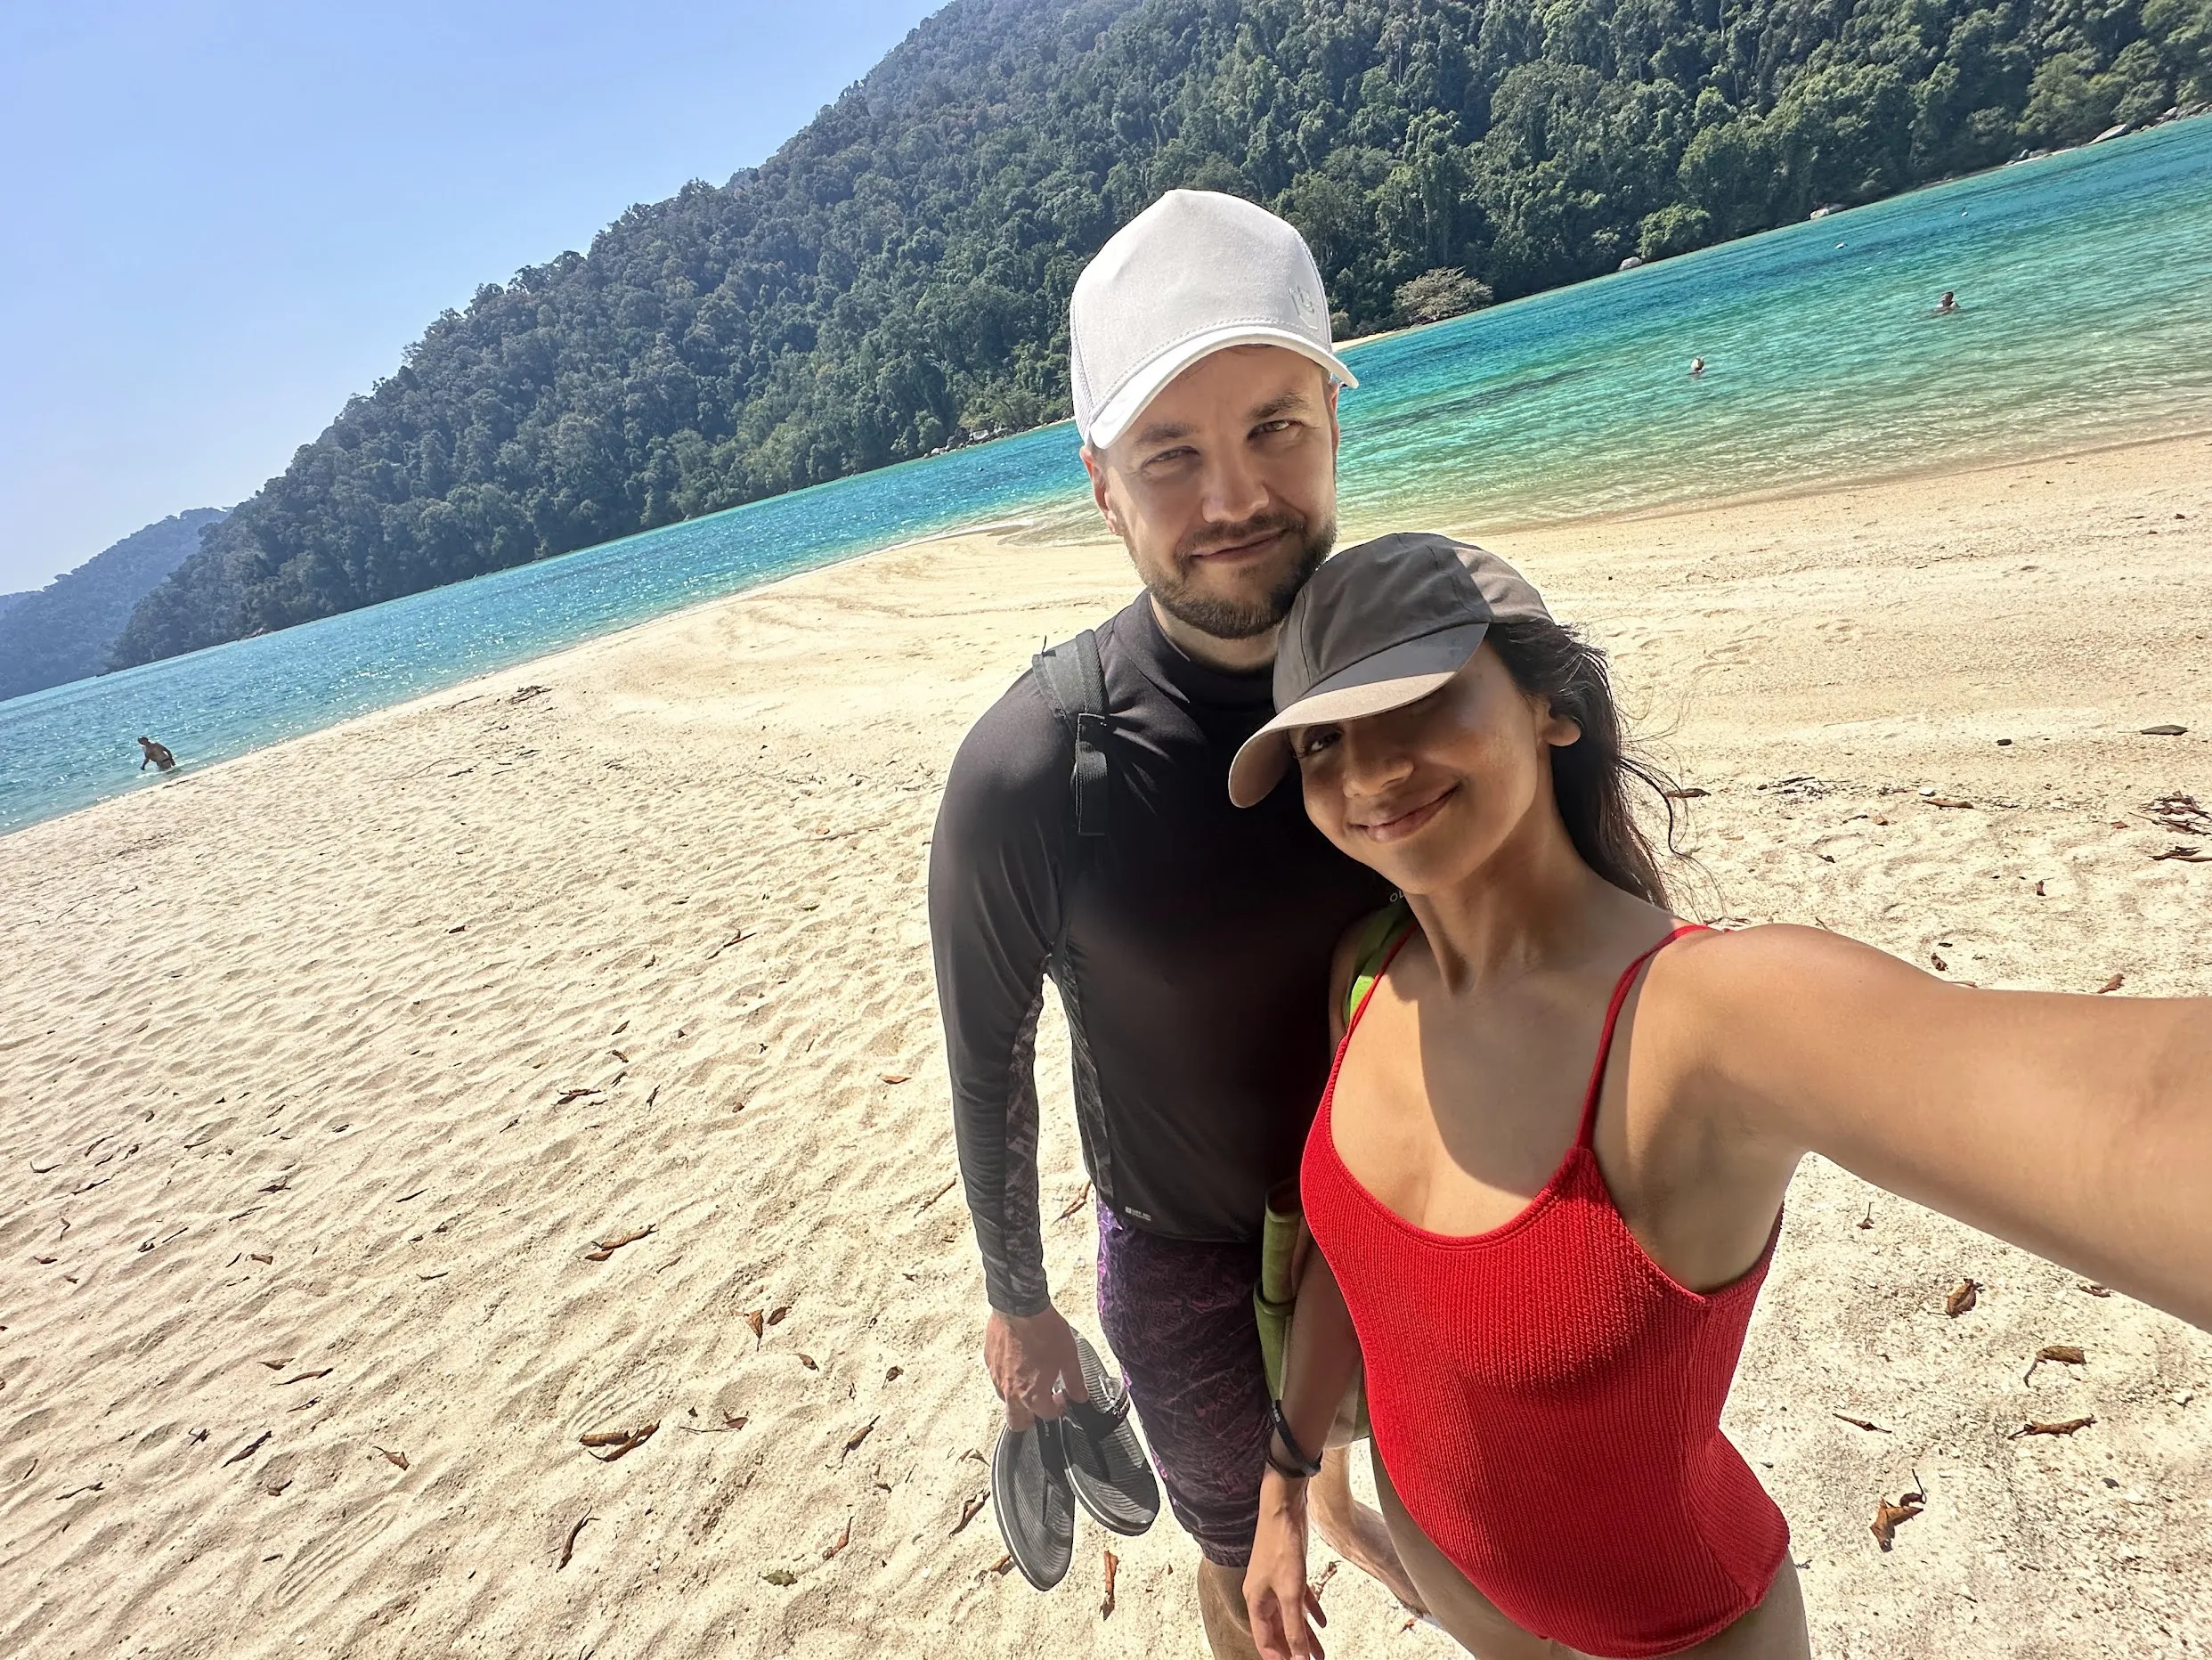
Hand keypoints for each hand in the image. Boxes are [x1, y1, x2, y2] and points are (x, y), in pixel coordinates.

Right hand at [984, 1305, 1088, 1430]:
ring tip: (1031, 1380)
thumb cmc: (1045, 1331)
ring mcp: (997, 1377)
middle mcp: (1010, 1391)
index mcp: (1032, 1395)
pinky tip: (1019, 1362)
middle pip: (1017, 1422)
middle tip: (1042, 1401)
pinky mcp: (989, 1361)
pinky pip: (998, 1379)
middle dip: (1031, 1418)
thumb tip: (1081, 1396)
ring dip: (1018, 1399)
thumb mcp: (1069, 1357)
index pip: (1046, 1416)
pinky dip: (1008, 1379)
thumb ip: (1075, 1381)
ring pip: (1005, 1401)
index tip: (1062, 1397)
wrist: (1019, 1306)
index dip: (1058, 1409)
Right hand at [1245, 1467, 1327, 1659]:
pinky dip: (1311, 1610)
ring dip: (1306, 1633)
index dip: (1278, 1657)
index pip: (1265, 1640)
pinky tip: (1322, 1621)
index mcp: (1256, 1601)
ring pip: (1291, 1616)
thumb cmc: (1281, 1546)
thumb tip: (1298, 1657)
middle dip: (1294, 1649)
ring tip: (1320, 1652)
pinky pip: (1299, 1598)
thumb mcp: (1291, 1592)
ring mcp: (1275, 1582)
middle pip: (1278, 1630)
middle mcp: (1262, 1594)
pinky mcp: (1288, 1571)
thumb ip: (1295, 1626)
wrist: (1284, 1508)